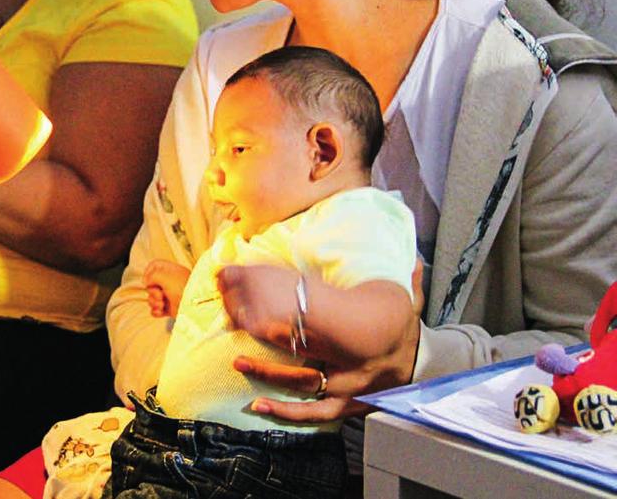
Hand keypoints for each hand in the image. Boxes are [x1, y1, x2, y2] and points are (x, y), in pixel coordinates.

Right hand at [143, 259, 189, 317]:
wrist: (194, 305)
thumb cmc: (182, 287)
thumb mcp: (164, 275)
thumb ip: (152, 275)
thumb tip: (146, 282)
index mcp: (169, 271)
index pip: (153, 266)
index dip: (148, 273)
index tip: (148, 280)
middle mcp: (168, 282)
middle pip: (150, 285)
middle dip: (152, 292)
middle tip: (161, 295)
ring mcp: (168, 295)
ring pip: (152, 298)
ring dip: (154, 302)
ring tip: (162, 304)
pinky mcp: (169, 308)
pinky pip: (155, 309)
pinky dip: (156, 311)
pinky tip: (161, 311)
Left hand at [218, 260, 424, 422]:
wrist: (432, 366)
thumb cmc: (406, 327)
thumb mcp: (405, 295)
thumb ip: (404, 275)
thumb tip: (411, 257)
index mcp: (364, 322)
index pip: (322, 308)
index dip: (287, 297)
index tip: (259, 287)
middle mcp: (355, 354)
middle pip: (307, 340)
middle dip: (269, 329)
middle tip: (238, 317)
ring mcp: (350, 383)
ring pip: (305, 379)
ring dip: (269, 372)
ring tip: (239, 362)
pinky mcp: (348, 404)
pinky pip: (315, 412)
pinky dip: (286, 410)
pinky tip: (260, 406)